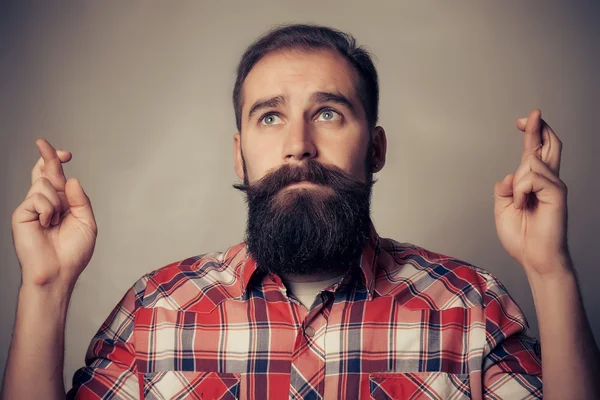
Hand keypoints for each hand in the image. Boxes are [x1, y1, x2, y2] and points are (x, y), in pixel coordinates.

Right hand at [11, 139, 97, 289]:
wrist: (59, 272)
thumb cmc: (73, 253)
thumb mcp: (86, 222)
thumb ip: (80, 200)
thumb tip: (71, 179)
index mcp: (62, 204)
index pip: (57, 178)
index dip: (58, 162)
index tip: (66, 153)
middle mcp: (46, 203)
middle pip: (45, 172)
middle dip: (47, 156)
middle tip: (42, 142)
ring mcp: (32, 208)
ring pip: (45, 185)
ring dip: (56, 202)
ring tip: (55, 222)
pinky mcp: (21, 214)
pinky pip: (38, 198)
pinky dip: (48, 210)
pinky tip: (47, 224)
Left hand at [493, 109, 569, 276]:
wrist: (534, 257)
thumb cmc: (521, 237)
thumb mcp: (502, 208)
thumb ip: (504, 189)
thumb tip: (509, 174)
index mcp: (534, 183)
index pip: (535, 151)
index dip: (531, 133)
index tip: (523, 120)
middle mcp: (547, 180)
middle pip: (549, 145)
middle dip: (538, 127)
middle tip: (531, 114)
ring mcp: (554, 185)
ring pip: (530, 162)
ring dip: (516, 183)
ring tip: (519, 204)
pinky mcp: (557, 193)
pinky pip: (532, 177)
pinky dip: (521, 190)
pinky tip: (524, 204)